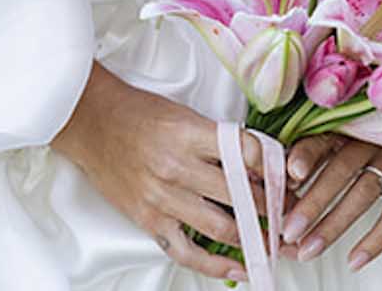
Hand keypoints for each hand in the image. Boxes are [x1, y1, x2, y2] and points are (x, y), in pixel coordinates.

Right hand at [49, 63, 278, 280]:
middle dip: (270, 206)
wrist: (92, 122)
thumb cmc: (138, 112)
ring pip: (220, 226)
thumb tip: (255, 162)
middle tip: (290, 213)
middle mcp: (178, 167)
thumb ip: (217, 138)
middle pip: (238, 193)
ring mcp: (162, 197)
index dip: (272, 168)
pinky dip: (215, 265)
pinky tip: (237, 269)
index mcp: (190, 133)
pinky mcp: (148, 220)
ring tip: (273, 240)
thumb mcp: (184, 113)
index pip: (245, 152)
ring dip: (251, 235)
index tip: (288, 178)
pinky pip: (186, 251)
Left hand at [275, 134, 381, 270]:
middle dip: (313, 203)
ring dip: (334, 224)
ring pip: (364, 193)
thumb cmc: (373, 135)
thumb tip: (285, 178)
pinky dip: (376, 239)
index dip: (306, 155)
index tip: (290, 176)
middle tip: (290, 231)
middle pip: (341, 169)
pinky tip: (355, 260)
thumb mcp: (346, 133)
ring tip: (310, 249)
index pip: (325, 136)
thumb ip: (317, 150)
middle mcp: (374, 136)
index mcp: (350, 122)